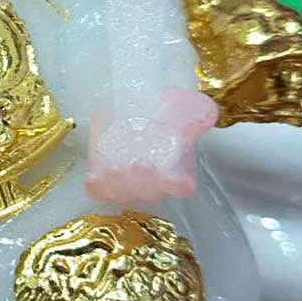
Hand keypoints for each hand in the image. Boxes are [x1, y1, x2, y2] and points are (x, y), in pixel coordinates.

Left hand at [85, 88, 216, 204]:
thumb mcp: (184, 107)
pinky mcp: (105, 179)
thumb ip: (195, 113)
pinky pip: (100, 191)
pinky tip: (94, 179)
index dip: (176, 186)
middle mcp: (153, 182)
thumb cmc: (165, 112)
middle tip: (140, 164)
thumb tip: (206, 115)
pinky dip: (97, 188)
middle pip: (150, 192)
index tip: (171, 178)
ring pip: (124, 194)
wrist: (137, 106)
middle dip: (144, 182)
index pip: (181, 187)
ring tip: (115, 168)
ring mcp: (128, 183)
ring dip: (119, 185)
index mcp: (177, 170)